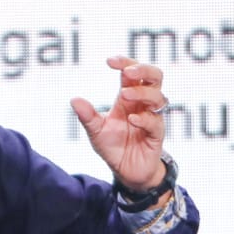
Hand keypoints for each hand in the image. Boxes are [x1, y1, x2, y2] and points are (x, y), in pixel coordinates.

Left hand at [70, 55, 166, 191]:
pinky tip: (131, 120)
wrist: (127, 172)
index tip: (109, 61)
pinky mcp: (156, 136)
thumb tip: (74, 99)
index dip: (124, 62)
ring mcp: (152, 118)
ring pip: (159, 97)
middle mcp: (143, 104)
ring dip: (142, 92)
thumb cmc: (114, 147)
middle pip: (155, 76)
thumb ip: (87, 116)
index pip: (132, 72)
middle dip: (143, 69)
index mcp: (128, 98)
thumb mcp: (96, 131)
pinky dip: (144, 119)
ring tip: (124, 95)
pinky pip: (156, 123)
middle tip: (128, 71)